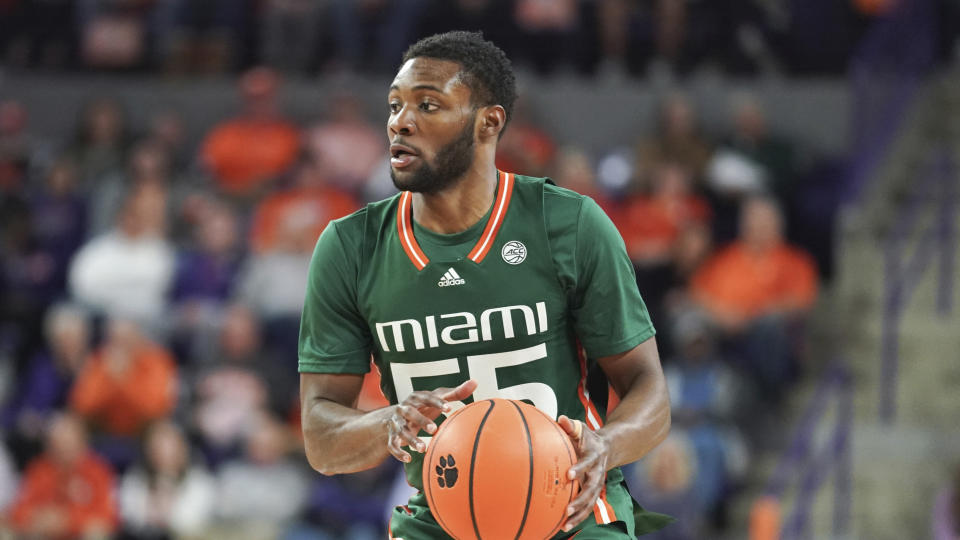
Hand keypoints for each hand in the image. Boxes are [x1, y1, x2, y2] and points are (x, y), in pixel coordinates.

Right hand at [386, 379, 477, 462]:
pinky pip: (392, 445)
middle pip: (410, 412)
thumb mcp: (436, 399)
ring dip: (411, 439)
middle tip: (434, 429)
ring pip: (401, 430)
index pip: (426, 398)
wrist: (394, 417)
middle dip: (421, 420)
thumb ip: (455, 392)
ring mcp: (396, 423)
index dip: (437, 403)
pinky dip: (399, 452)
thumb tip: (475, 382)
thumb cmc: (423, 407)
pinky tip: (408, 459)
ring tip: (423, 449)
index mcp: (416, 398)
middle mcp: (404, 408)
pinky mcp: (392, 436)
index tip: (449, 409)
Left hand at [557, 414, 610, 531]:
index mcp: (594, 456)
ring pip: (591, 502)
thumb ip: (571, 425)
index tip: (569, 475)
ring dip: (580, 514)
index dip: (580, 468)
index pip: (587, 462)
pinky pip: (588, 507)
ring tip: (566, 524)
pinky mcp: (594, 493)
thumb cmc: (588, 439)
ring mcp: (597, 484)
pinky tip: (565, 526)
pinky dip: (579, 517)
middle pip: (591, 488)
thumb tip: (561, 419)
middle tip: (568, 508)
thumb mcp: (582, 429)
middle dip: (580, 499)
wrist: (607, 448)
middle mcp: (597, 472)